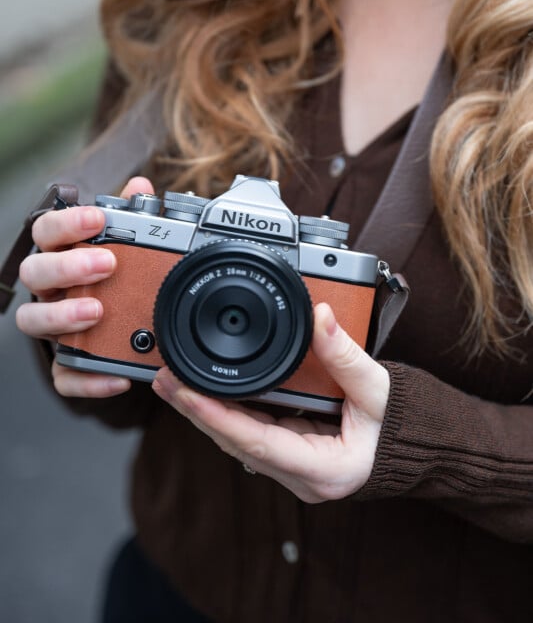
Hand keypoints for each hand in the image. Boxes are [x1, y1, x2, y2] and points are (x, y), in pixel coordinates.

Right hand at [16, 176, 154, 398]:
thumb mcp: (129, 247)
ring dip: (61, 314)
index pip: (47, 231)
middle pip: (34, 272)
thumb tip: (140, 187)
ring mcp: (53, 326)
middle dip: (66, 266)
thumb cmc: (118, 280)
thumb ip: (131, 218)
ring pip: (32, 319)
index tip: (96, 219)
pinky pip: (63, 375)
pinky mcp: (64, 363)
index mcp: (63, 256)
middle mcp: (51, 289)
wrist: (132, 330)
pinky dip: (86, 379)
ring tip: (96, 312)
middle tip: (105, 264)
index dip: (67, 223)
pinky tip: (116, 376)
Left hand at [152, 303, 389, 501]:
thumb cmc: (403, 426)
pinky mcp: (293, 456)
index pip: (255, 443)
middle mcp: (302, 476)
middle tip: (163, 380)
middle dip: (196, 412)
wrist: (417, 448)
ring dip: (206, 412)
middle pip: (236, 444)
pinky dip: (227, 413)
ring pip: (239, 441)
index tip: (183, 391)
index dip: (215, 416)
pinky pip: (252, 435)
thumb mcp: (379, 389)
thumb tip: (322, 315)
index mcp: (322, 469)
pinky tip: (206, 394)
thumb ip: (347, 355)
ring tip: (173, 383)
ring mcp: (295, 469)